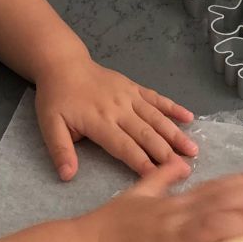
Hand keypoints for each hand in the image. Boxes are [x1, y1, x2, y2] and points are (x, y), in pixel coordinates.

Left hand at [34, 57, 197, 180]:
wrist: (63, 64)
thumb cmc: (56, 98)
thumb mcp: (49, 125)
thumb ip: (60, 150)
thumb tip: (68, 176)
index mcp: (99, 121)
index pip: (123, 146)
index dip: (141, 162)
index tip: (158, 177)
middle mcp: (118, 109)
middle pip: (146, 134)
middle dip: (166, 153)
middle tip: (186, 169)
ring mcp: (129, 96)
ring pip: (156, 117)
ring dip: (175, 134)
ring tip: (192, 149)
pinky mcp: (134, 87)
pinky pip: (156, 98)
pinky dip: (173, 107)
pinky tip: (189, 117)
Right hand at [76, 160, 242, 241]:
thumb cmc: (111, 226)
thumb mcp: (137, 194)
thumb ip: (162, 178)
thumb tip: (183, 162)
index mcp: (175, 203)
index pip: (217, 188)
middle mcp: (176, 218)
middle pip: (221, 205)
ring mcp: (167, 241)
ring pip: (209, 229)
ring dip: (241, 225)